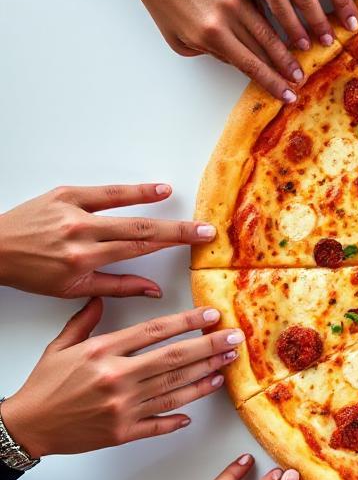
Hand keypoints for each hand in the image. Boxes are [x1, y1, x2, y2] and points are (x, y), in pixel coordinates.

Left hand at [0, 184, 214, 298]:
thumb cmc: (30, 272)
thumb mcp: (71, 289)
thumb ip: (117, 287)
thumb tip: (154, 290)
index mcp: (83, 260)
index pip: (139, 249)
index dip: (173, 245)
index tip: (199, 241)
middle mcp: (80, 234)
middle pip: (140, 230)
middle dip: (177, 230)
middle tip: (205, 228)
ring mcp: (73, 212)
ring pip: (125, 210)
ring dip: (159, 207)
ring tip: (185, 206)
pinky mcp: (65, 194)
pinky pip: (105, 192)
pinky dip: (133, 190)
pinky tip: (157, 189)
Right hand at [0, 300, 240, 456]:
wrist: (27, 426)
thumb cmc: (44, 386)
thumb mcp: (61, 346)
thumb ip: (85, 321)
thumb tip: (103, 299)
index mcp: (102, 352)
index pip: (154, 332)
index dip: (187, 322)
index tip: (211, 316)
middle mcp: (117, 378)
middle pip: (174, 359)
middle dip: (210, 348)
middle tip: (234, 339)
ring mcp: (123, 407)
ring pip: (175, 389)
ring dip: (205, 377)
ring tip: (226, 366)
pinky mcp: (123, 432)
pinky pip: (160, 423)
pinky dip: (180, 416)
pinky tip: (198, 406)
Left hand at [122, 0, 357, 102]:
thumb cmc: (162, 0)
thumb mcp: (178, 39)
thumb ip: (210, 53)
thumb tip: (236, 58)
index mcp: (211, 34)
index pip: (251, 65)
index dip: (272, 82)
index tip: (286, 94)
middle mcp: (228, 14)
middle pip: (267, 47)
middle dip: (286, 67)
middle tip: (300, 80)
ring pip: (269, 25)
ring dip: (286, 47)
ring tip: (299, 59)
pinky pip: (262, 3)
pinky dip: (275, 19)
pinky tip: (286, 31)